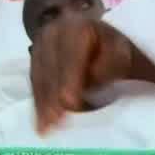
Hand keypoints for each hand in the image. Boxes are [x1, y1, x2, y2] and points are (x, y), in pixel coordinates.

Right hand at [30, 12, 134, 132]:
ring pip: (40, 76)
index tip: (70, 102)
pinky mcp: (34, 57)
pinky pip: (35, 82)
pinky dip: (38, 102)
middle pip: (51, 68)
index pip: (72, 55)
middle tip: (53, 123)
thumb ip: (109, 64)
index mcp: (79, 27)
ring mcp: (40, 44)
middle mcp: (54, 31)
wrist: (96, 37)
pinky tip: (40, 120)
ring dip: (42, 104)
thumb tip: (91, 77)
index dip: (69, 79)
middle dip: (52, 97)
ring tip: (45, 128)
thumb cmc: (112, 49)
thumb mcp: (120, 53)